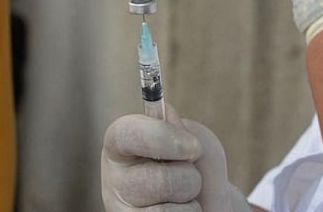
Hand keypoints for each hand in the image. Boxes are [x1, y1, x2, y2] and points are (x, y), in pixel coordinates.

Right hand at [102, 104, 251, 211]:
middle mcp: (114, 178)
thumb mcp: (196, 140)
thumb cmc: (197, 167)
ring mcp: (121, 210)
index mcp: (121, 144)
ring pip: (165, 210)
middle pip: (159, 180)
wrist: (209, 202)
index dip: (161, 137)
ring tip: (184, 197)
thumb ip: (184, 130)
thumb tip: (166, 120)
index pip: (126, 134)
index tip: (192, 146)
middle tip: (188, 176)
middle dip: (189, 178)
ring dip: (190, 203)